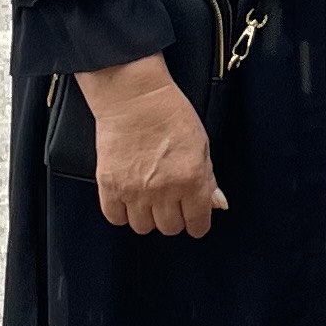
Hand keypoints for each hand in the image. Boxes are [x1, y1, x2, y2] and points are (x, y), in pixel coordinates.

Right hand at [79, 57, 224, 237]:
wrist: (135, 98)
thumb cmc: (170, 114)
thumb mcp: (201, 146)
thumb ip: (207, 180)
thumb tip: (215, 205)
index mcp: (191, 179)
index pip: (197, 223)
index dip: (197, 224)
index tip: (194, 221)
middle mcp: (163, 189)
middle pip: (169, 228)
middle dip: (173, 218)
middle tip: (171, 203)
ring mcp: (135, 190)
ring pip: (143, 227)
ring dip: (147, 217)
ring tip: (148, 199)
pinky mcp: (110, 186)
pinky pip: (116, 218)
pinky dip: (122, 212)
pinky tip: (128, 198)